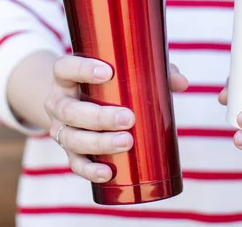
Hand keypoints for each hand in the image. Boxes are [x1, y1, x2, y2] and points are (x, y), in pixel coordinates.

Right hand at [45, 56, 187, 182]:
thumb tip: (182, 83)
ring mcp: (60, 128)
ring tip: (126, 142)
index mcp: (66, 77)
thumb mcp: (120, 72)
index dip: (82, 70)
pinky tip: (108, 172)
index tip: (108, 72)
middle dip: (100, 117)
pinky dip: (90, 170)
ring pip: (72, 138)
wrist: (73, 103)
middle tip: (129, 118)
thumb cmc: (104, 84)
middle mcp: (58, 103)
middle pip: (71, 111)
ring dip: (99, 143)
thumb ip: (152, 73)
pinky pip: (75, 163)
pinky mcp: (69, 151)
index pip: (65, 68)